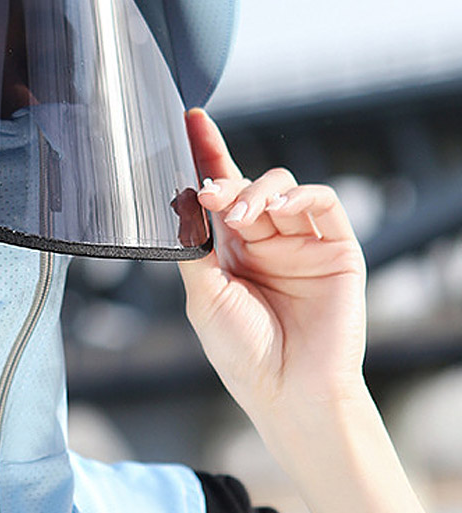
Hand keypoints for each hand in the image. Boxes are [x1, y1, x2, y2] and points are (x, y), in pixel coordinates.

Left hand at [178, 109, 367, 433]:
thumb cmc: (242, 352)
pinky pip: (321, 203)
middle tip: (208, 191)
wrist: (288, 391)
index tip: (189, 122)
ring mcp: (300, 242)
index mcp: (228, 252)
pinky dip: (300, 196)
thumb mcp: (203, 296)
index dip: (205, 155)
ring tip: (239, 217)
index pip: (216, 193)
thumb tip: (177, 201)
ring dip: (256, 192)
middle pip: (245, 184)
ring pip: (280, 188)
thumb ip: (194, 246)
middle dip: (224, 178)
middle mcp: (263, 241)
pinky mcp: (335, 247)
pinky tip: (277, 208)